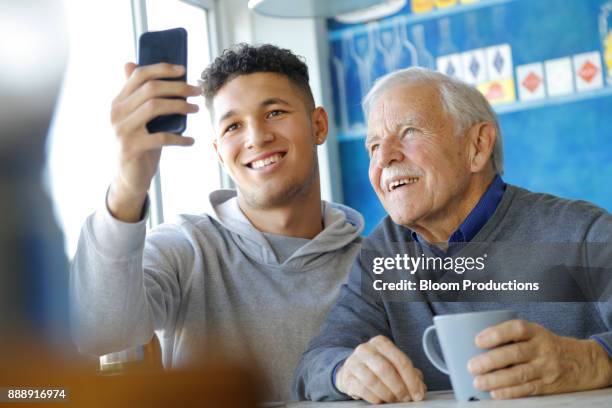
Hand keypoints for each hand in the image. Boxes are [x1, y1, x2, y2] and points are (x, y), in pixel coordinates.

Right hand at [108, 62, 200, 221]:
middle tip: (198, 90)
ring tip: (196, 109)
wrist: (129, 178)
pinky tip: (191, 141)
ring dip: (180, 106)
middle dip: (178, 87)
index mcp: (118, 101)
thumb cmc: (141, 145)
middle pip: (151, 89)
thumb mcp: (141, 120)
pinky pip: (161, 137)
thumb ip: (143, 98)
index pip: (139, 75)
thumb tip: (144, 68)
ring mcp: (121, 130)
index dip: (162, 69)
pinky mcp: (130, 148)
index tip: (183, 70)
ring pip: (154, 107)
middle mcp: (116, 112)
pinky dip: (179, 138)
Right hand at [336, 335, 426, 403]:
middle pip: (385, 369)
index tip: (417, 393)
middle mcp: (366, 349)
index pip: (400, 360)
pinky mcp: (347, 377)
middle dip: (399, 387)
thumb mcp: (394, 366)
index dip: (411, 379)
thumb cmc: (376, 368)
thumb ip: (410, 374)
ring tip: (393, 400)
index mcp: (381, 343)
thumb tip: (420, 388)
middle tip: (405, 398)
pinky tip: (380, 400)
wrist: (351, 370)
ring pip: (372, 380)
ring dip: (387, 394)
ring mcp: (354, 362)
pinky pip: (362, 389)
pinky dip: (374, 398)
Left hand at [468, 319, 611, 398]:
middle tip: (472, 366)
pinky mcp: (547, 385)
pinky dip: (510, 392)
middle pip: (515, 353)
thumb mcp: (535, 335)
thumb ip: (513, 338)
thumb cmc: (548, 346)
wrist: (583, 362)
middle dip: (491, 360)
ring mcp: (546, 368)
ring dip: (496, 380)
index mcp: (536, 332)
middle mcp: (542, 349)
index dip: (497, 334)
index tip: (478, 340)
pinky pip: (527, 389)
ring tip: (478, 382)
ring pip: (519, 374)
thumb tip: (478, 347)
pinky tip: (496, 393)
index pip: (517, 329)